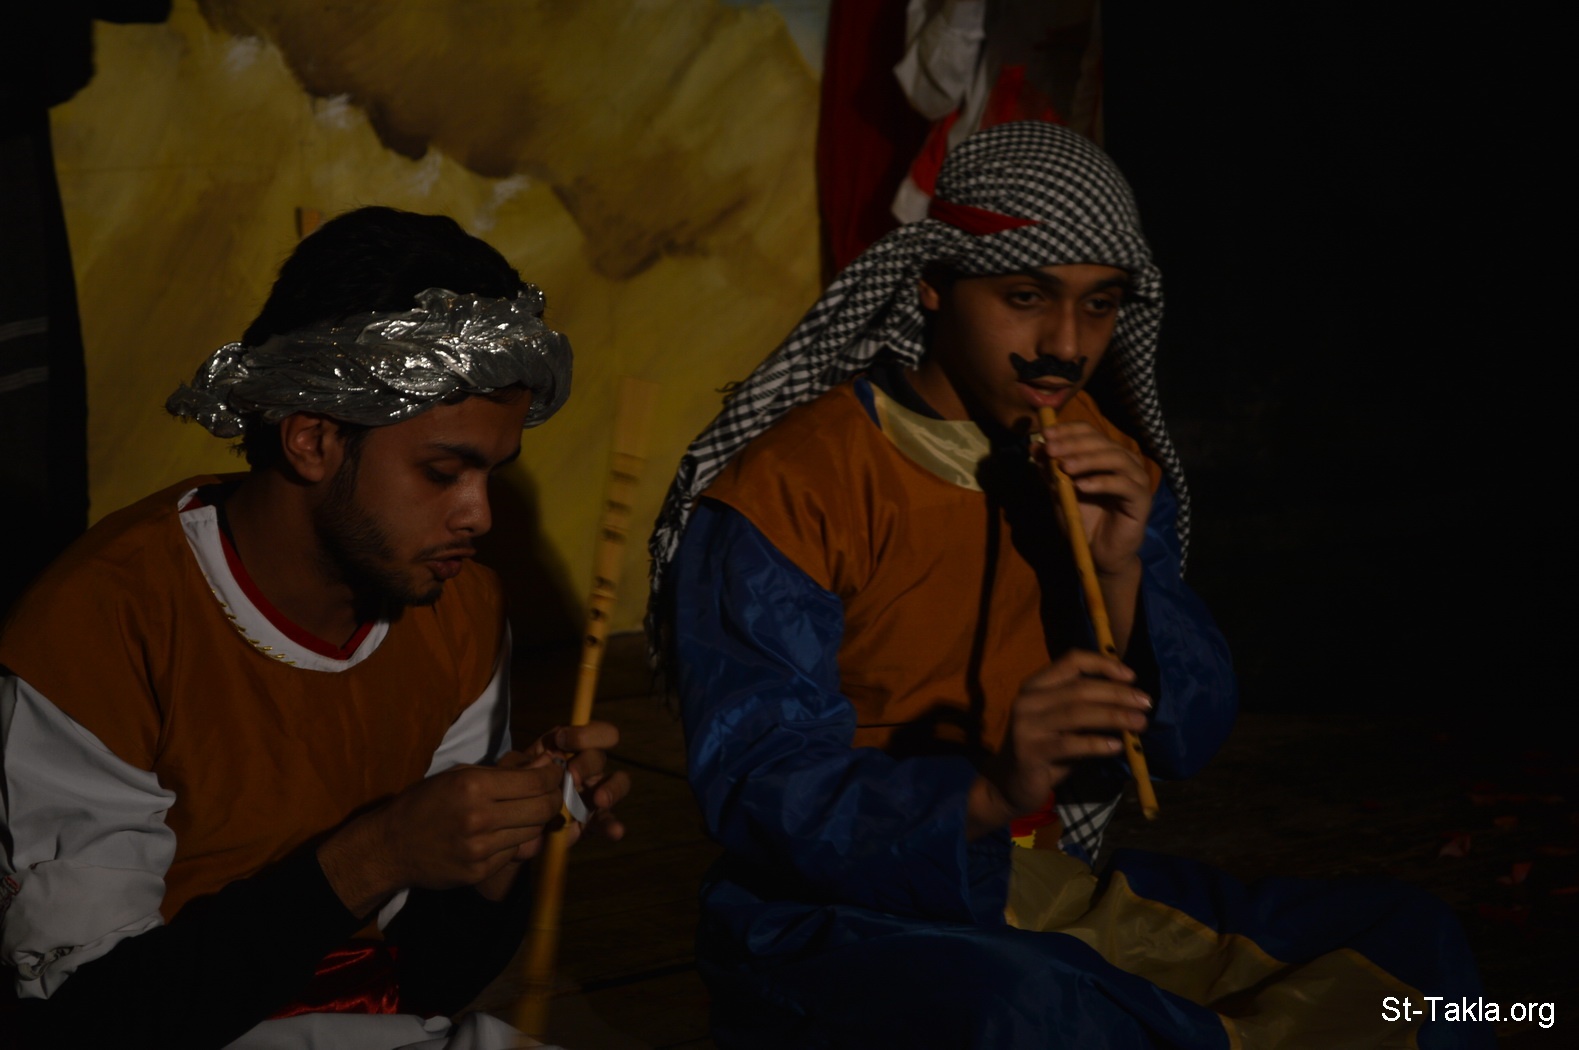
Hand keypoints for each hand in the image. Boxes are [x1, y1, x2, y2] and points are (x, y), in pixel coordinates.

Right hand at [318, 760, 565, 916]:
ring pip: (533, 832)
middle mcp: (480, 817)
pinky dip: (515, 841)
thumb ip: (506, 771)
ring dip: (535, 820)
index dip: (554, 775)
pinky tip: (502, 833)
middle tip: (551, 792)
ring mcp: (480, 848)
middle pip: (543, 808)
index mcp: (474, 786)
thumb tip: (547, 762)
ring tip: (526, 811)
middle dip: (554, 797)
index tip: (556, 772)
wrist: (391, 846)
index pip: (536, 782)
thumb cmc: (426, 802)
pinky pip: (514, 852)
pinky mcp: (479, 871)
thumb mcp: (460, 774)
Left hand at [516, 721, 630, 845]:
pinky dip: (613, 826)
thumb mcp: (512, 773)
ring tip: (599, 800)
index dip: (585, 733)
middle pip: (599, 757)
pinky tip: (615, 831)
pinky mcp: (594, 820)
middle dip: (587, 764)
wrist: (510, 825)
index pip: (593, 732)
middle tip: (572, 776)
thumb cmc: (513, 790)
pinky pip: (608, 820)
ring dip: (612, 789)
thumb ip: (526, 764)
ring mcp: (594, 793)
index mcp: (570, 749)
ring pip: (618, 783)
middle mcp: (587, 767)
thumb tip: (549, 758)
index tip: (563, 740)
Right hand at [967, 650, 1150, 837]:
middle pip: (1079, 688)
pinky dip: (1097, 743)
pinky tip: (1117, 746)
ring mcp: (1026, 725)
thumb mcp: (1064, 724)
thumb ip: (1087, 710)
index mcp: (1036, 686)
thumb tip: (1131, 704)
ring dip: (1113, 716)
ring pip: (1077, 713)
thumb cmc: (1044, 751)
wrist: (1009, 785)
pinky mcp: (1030, 751)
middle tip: (1145, 703)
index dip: (1103, 664)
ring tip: (1140, 723)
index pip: (1071, 661)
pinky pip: (1070, 744)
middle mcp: (1028, 700)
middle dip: (1118, 693)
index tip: (1132, 676)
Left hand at [1038, 420, 1151, 576]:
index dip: (1068, 430)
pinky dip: (1102, 482)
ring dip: (1087, 460)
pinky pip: (1123, 485)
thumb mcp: (1060, 492)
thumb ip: (1050, 470)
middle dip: (1073, 444)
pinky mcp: (1142, 499)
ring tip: (1065, 467)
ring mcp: (1136, 479)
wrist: (1098, 553)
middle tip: (1051, 450)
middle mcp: (1125, 462)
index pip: (1090, 432)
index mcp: (1106, 456)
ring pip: (1115, 459)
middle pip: (1102, 442)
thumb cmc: (1082, 520)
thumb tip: (1034, 446)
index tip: (1045, 434)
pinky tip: (1082, 486)